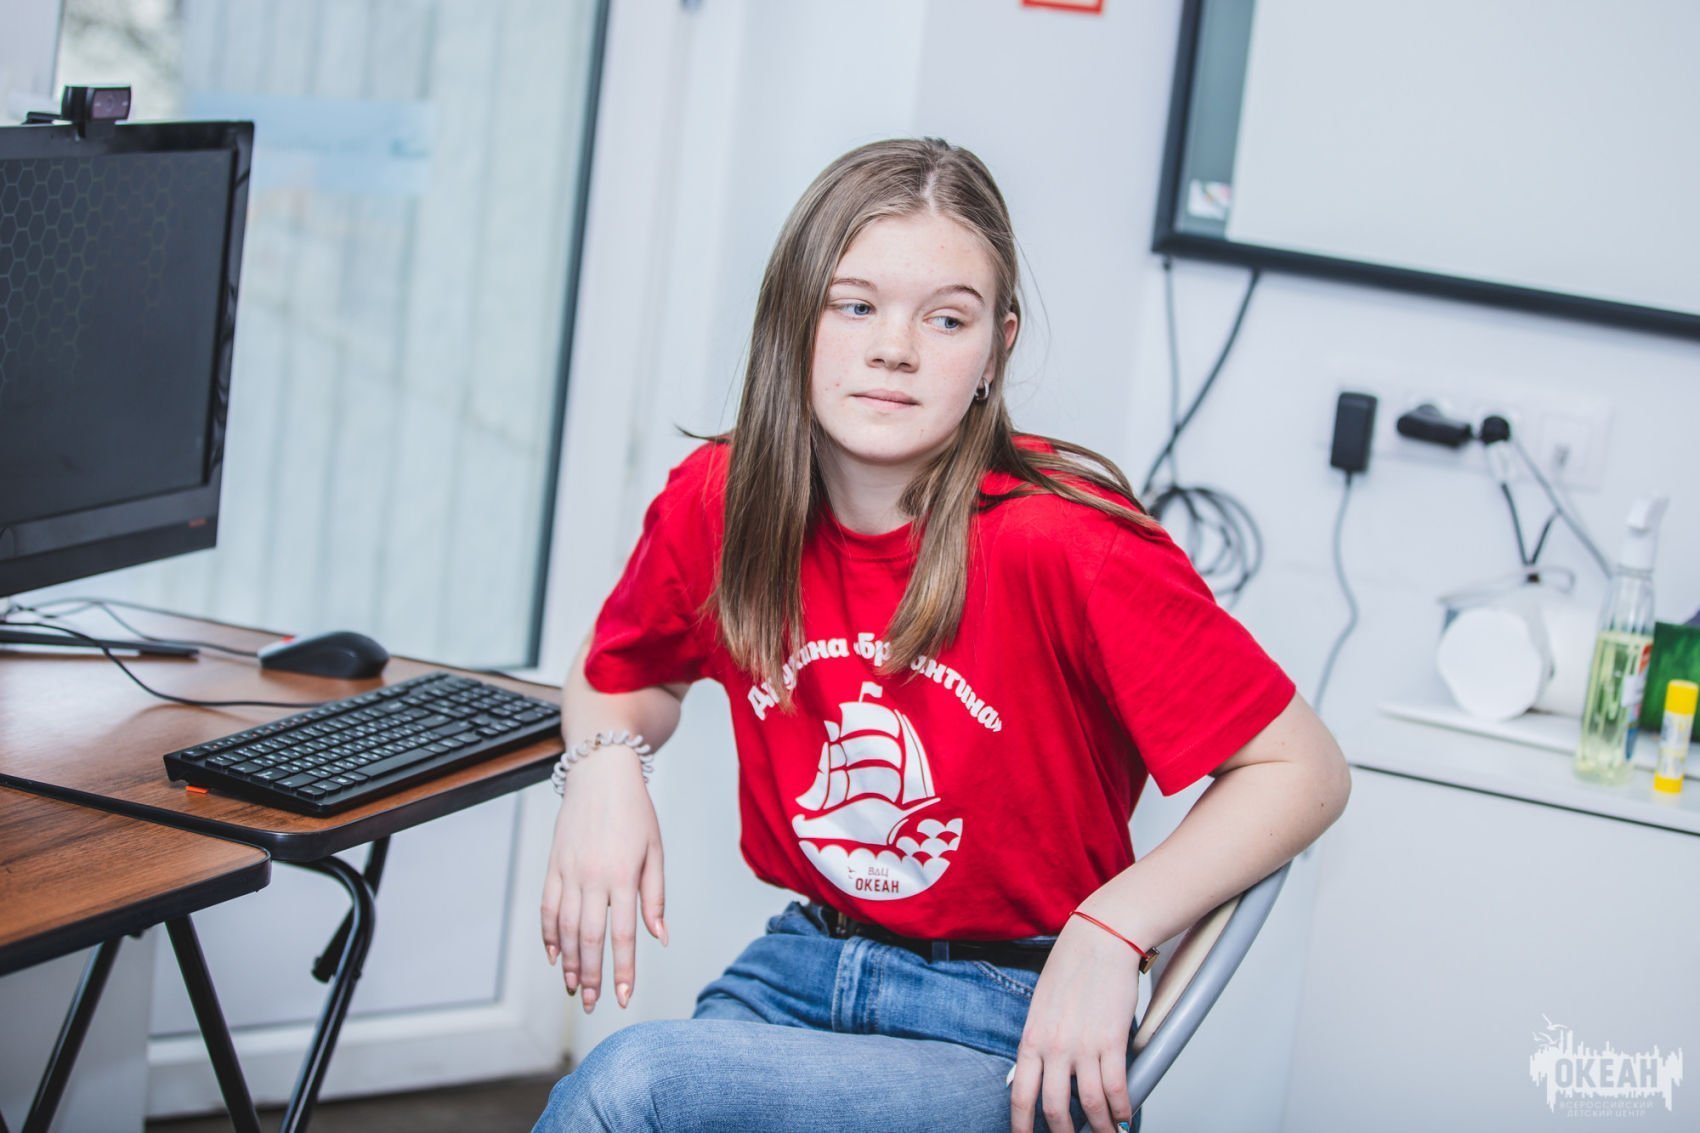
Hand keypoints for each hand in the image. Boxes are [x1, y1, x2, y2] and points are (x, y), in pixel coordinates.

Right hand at [539, 746, 666, 1012]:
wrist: (600, 773)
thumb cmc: (635, 811)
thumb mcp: (655, 850)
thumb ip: (654, 896)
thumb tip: (659, 936)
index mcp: (622, 875)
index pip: (621, 935)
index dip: (622, 970)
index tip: (623, 997)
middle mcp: (591, 877)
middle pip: (588, 938)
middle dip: (590, 976)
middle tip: (591, 1003)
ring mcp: (568, 871)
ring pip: (565, 928)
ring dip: (568, 961)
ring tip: (573, 986)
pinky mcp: (553, 865)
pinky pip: (547, 907)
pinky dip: (549, 934)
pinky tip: (555, 954)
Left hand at [1009, 915, 1141, 1132]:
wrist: (1099, 939)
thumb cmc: (1072, 968)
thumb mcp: (1041, 1007)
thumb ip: (1039, 1040)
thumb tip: (1040, 1071)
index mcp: (1031, 1039)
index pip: (1020, 1096)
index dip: (1022, 1126)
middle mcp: (1053, 1047)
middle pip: (1055, 1109)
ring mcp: (1082, 1045)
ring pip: (1090, 1105)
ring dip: (1100, 1128)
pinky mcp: (1111, 1040)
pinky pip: (1116, 1088)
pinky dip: (1122, 1108)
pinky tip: (1124, 1116)